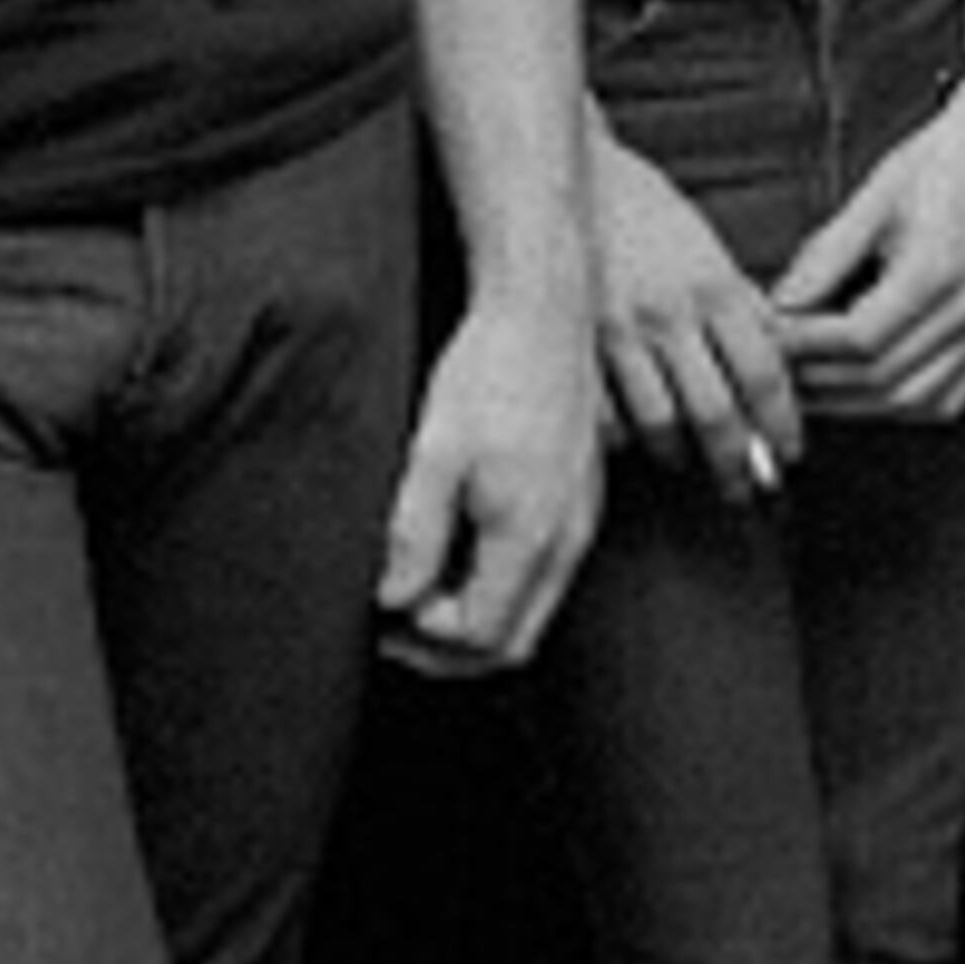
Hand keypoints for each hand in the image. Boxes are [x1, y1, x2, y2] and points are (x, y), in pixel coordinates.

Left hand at [378, 272, 601, 674]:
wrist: (545, 312)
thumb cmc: (489, 370)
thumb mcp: (435, 451)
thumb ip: (413, 532)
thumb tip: (391, 599)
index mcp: (530, 533)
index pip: (482, 636)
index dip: (426, 640)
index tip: (384, 613)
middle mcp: (567, 540)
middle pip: (514, 643)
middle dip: (450, 651)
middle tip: (394, 628)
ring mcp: (580, 523)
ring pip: (532, 614)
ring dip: (475, 621)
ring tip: (420, 595)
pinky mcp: (581, 503)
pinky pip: (544, 577)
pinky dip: (499, 589)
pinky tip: (459, 558)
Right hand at [584, 123, 803, 506]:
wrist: (571, 178)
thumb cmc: (645, 211)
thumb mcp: (710, 248)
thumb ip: (742, 306)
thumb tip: (776, 363)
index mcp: (717, 287)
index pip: (765, 375)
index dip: (783, 426)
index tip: (788, 454)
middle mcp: (672, 313)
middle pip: (717, 413)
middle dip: (738, 463)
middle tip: (746, 488)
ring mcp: (621, 331)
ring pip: (661, 423)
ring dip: (682, 457)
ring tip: (691, 466)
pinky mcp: (577, 343)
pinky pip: (606, 414)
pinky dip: (624, 439)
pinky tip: (635, 441)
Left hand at [770, 84, 964, 423]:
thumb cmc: (945, 162)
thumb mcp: (874, 197)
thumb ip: (825, 257)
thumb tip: (781, 304)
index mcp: (938, 268)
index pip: (858, 338)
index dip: (805, 346)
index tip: (770, 338)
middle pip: (882, 378)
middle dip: (819, 383)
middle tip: (777, 369)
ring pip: (913, 401)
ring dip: (854, 404)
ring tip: (810, 386)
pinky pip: (947, 400)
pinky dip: (898, 406)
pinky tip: (864, 392)